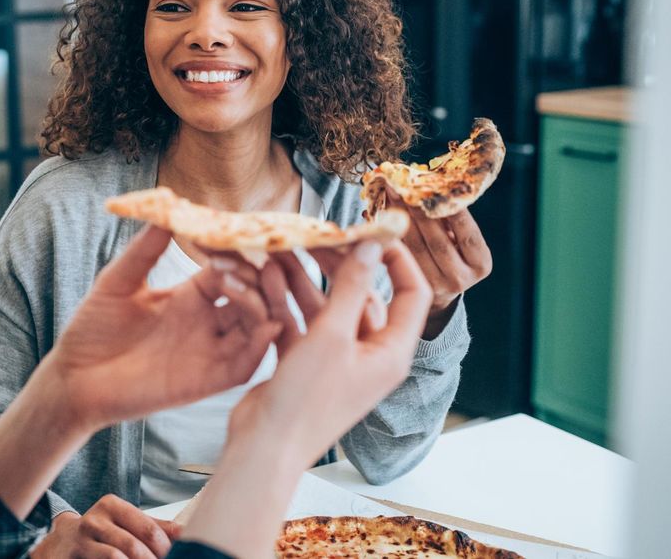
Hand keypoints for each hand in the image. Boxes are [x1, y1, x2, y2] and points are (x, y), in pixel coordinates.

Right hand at [31, 496, 181, 558]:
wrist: (59, 544)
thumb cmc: (100, 534)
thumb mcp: (124, 523)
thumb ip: (154, 527)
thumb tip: (186, 533)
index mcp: (112, 506)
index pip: (149, 529)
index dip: (166, 550)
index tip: (177, 558)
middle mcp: (94, 520)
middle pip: (133, 546)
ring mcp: (81, 541)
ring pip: (116, 558)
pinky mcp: (73, 558)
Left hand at [43, 224, 282, 429]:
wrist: (75, 378)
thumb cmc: (92, 329)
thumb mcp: (118, 281)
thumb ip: (144, 249)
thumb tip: (167, 210)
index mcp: (190, 295)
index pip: (231, 268)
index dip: (240, 251)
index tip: (245, 231)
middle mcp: (207, 321)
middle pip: (255, 295)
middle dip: (265, 275)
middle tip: (266, 256)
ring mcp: (209, 351)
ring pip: (258, 325)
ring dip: (266, 302)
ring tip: (262, 280)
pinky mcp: (208, 381)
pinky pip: (247, 363)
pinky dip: (262, 343)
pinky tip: (265, 322)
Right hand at [234, 241, 432, 465]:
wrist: (266, 447)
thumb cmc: (306, 400)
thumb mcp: (332, 336)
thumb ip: (353, 287)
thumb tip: (373, 245)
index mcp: (390, 352)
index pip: (411, 294)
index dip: (397, 259)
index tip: (374, 231)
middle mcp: (368, 355)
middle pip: (362, 295)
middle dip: (339, 264)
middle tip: (318, 234)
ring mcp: (336, 360)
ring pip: (326, 306)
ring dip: (304, 280)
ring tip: (281, 252)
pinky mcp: (305, 364)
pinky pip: (301, 322)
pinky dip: (286, 302)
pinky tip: (267, 279)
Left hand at [386, 193, 490, 335]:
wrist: (441, 289)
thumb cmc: (453, 252)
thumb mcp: (461, 239)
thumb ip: (451, 218)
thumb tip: (427, 183)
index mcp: (480, 263)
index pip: (467, 233)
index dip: (452, 211)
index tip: (436, 187)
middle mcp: (460, 278)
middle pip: (436, 240)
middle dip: (418, 210)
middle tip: (402, 185)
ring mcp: (435, 286)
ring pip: (414, 247)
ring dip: (399, 218)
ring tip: (388, 194)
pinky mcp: (411, 286)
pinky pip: (398, 254)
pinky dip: (388, 232)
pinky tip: (377, 213)